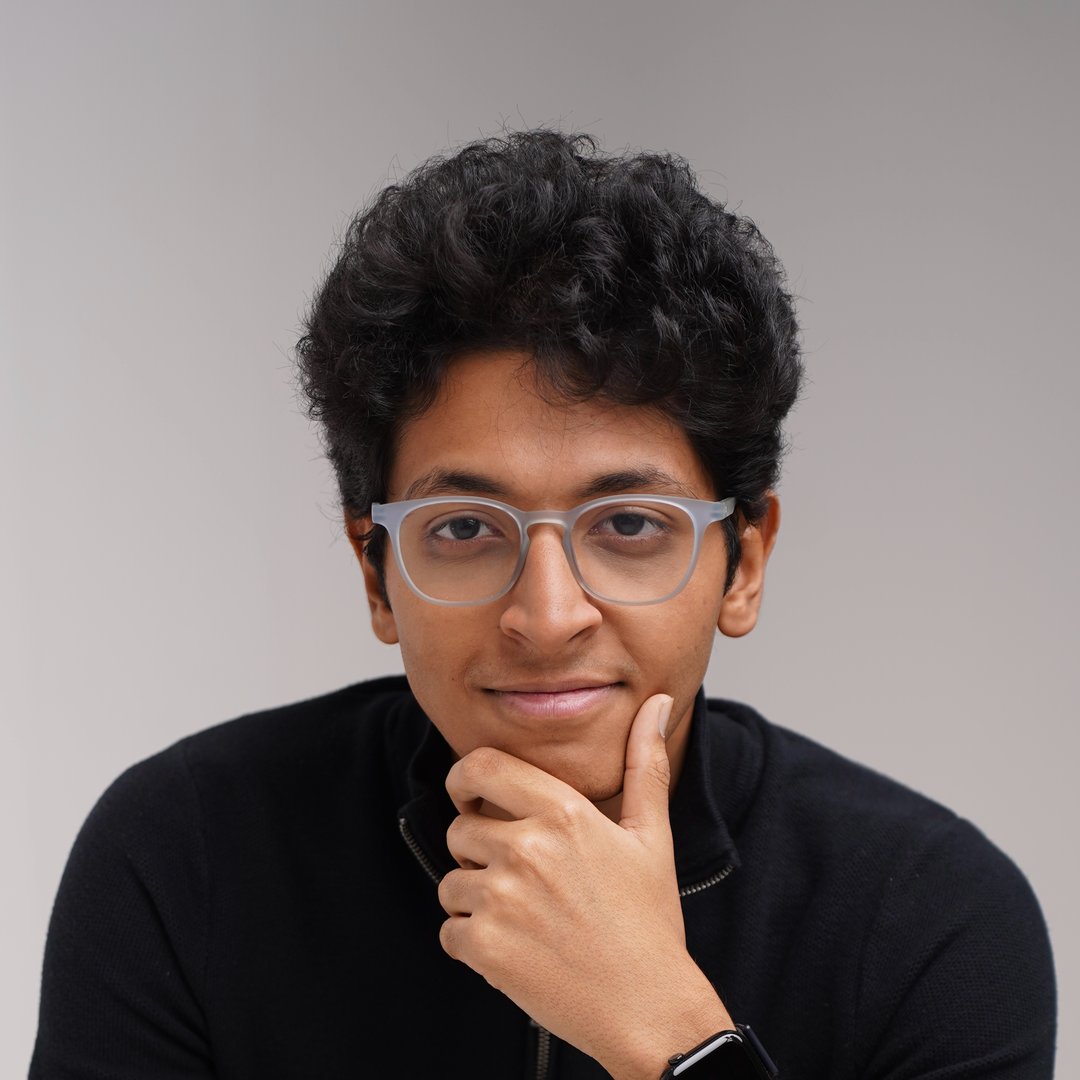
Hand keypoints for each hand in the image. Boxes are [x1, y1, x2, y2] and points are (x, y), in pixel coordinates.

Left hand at [437, 693, 731, 1078]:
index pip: (481, 766)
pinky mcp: (485, 947)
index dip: (465, 779)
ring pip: (450, 880)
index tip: (473, 799)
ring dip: (473, 898)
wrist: (649, 1008)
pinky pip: (448, 930)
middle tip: (516, 875)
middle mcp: (528, 848)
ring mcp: (502, 899)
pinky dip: (471, 942)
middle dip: (476, 849)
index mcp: (564, 812)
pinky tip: (515, 949)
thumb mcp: (651, 835)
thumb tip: (657, 703)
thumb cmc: (649, 920)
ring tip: (522, 916)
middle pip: (459, 827)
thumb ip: (644, 763)